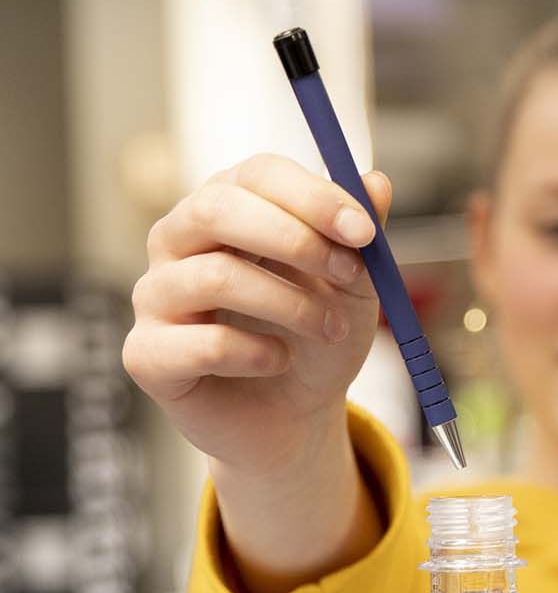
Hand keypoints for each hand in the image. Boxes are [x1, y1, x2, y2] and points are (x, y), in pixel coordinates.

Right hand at [123, 153, 391, 474]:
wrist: (295, 417)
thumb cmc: (316, 338)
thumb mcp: (353, 286)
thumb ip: (360, 236)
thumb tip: (376, 182)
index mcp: (229, 207)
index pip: (257, 174)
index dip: (313, 197)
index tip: (364, 232)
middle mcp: (178, 241)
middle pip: (217, 208)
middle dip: (295, 239)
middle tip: (351, 274)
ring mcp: (155, 295)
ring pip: (214, 276)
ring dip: (291, 305)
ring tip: (330, 329)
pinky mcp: (147, 354)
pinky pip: (203, 343)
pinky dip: (258, 353)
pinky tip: (278, 361)